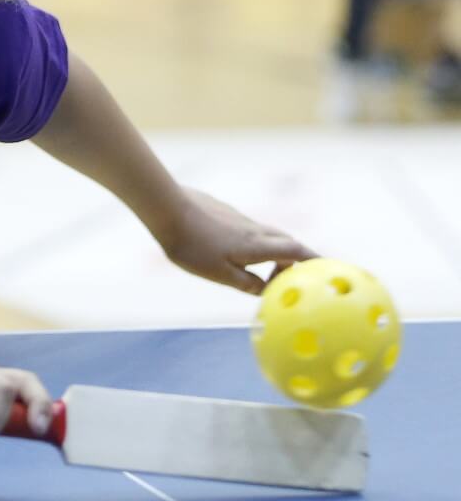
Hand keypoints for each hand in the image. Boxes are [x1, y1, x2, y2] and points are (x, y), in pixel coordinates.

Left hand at [159, 188, 315, 295]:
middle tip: (302, 277)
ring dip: (277, 253)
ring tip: (272, 273)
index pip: (297, 252)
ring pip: (269, 236)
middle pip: (287, 242)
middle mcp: (254, 230)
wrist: (167, 209)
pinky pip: (252, 232)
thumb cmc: (191, 244)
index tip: (332, 271)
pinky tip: (244, 256)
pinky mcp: (226, 215)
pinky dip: (259, 245)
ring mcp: (240, 220)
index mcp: (257, 246)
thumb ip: (246, 283)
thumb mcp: (219, 273)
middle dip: (299, 259)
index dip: (317, 261)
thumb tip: (267, 291)